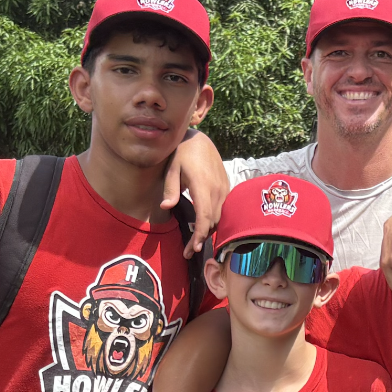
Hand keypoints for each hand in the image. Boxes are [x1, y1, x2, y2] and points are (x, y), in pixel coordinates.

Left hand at [161, 130, 230, 256]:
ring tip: (194, 243)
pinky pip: (222, 209)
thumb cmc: (182, 153)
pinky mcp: (226, 187)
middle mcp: (217, 189)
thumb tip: (165, 207)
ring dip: (207, 231)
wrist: (200, 140)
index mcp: (203, 185)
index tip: (194, 248)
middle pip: (212, 221)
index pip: (205, 216)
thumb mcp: (172, 168)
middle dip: (201, 238)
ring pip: (219, 217)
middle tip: (188, 251)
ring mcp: (224, 188)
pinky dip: (213, 220)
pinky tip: (202, 227)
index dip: (200, 234)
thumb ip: (170, 188)